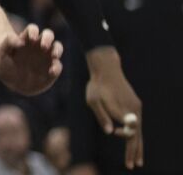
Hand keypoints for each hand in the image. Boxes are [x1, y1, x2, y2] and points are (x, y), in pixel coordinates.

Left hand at [0, 24, 62, 95]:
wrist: (9, 79)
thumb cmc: (4, 62)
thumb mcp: (2, 52)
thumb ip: (8, 42)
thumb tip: (20, 41)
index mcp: (26, 38)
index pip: (33, 29)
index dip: (33, 31)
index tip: (31, 38)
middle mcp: (39, 45)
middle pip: (48, 34)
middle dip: (48, 38)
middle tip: (43, 46)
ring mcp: (47, 56)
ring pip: (57, 47)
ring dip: (57, 50)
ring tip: (54, 55)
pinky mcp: (51, 68)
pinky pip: (58, 65)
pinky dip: (57, 67)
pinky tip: (51, 71)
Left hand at [85, 46, 142, 168]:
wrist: (107, 68)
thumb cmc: (97, 85)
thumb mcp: (93, 100)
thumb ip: (101, 115)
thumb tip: (110, 131)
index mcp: (124, 110)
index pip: (129, 131)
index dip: (124, 136)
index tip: (115, 132)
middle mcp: (134, 110)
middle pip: (137, 135)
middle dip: (135, 151)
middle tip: (133, 165)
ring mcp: (136, 107)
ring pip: (139, 131)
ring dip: (137, 146)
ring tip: (137, 160)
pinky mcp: (135, 104)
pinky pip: (136, 123)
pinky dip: (136, 135)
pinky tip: (133, 141)